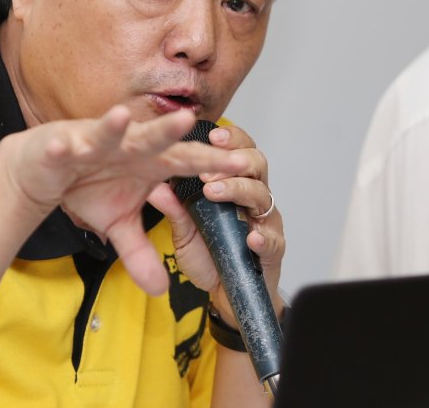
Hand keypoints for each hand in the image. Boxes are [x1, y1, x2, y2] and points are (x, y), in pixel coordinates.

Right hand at [0, 105, 247, 295]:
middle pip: (154, 139)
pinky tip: (64, 147)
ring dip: (115, 126)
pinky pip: (65, 146)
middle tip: (192, 123)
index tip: (244, 165)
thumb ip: (141, 253)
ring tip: (124, 117)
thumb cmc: (86, 184)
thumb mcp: (118, 225)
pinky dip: (63, 147)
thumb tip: (161, 290)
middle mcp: (127, 146)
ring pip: (109, 132)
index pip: (187, 161)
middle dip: (171, 131)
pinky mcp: (64, 145)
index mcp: (148, 162)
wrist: (43, 170)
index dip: (213, 163)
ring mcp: (96, 142)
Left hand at [147, 124, 284, 323]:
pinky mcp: (274, 249)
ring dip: (238, 189)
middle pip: (257, 164)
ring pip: (263, 195)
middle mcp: (253, 198)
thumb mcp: (185, 232)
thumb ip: (175, 210)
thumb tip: (154, 187)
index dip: (230, 141)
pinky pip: (273, 240)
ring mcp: (265, 222)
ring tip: (215, 192)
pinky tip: (250, 237)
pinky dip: (262, 237)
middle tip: (210, 164)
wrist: (226, 293)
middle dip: (236, 158)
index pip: (238, 152)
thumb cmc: (209, 255)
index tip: (212, 135)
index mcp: (234, 185)